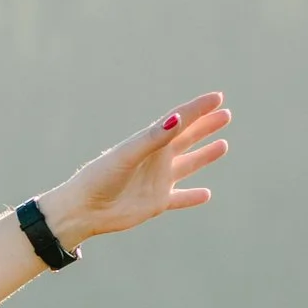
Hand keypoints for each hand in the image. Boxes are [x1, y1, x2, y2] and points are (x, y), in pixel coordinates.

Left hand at [39, 93, 231, 248]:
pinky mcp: (157, 203)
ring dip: (205, 156)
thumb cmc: (99, 178)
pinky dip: (193, 197)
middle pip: (186, 139)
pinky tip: (207, 194)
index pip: (178, 121)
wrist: (82, 210)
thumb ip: (153, 138)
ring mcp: (157, 181)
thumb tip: (179, 118)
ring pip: (188, 165)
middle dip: (205, 126)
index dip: (197, 109)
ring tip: (223, 145)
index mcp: (148, 144)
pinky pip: (180, 198)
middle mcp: (155, 160)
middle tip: (225, 114)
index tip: (218, 97)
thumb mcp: (127, 155)